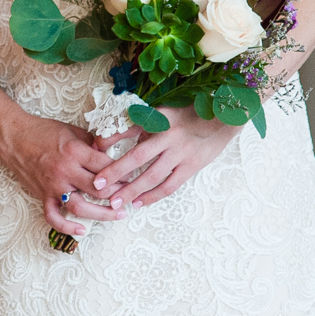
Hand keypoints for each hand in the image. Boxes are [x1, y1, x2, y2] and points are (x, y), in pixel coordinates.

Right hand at [0, 102, 127, 238]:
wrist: (12, 136)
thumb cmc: (42, 130)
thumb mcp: (72, 130)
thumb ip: (92, 143)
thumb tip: (111, 155)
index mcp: (74, 151)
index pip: (106, 167)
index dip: (124, 173)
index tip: (135, 176)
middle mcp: (65, 170)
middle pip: (100, 190)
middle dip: (119, 195)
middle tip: (132, 196)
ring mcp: (53, 185)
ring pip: (82, 207)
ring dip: (103, 215)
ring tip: (119, 215)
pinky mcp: (42, 195)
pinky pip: (54, 217)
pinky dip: (67, 227)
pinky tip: (82, 230)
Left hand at [90, 107, 241, 210]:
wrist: (221, 119)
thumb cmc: (186, 114)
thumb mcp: (161, 113)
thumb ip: (141, 127)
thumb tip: (120, 142)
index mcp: (158, 119)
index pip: (128, 129)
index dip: (110, 140)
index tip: (93, 150)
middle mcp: (168, 136)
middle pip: (138, 157)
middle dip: (116, 173)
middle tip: (97, 186)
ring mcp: (181, 153)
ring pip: (153, 176)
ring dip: (133, 191)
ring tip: (115, 202)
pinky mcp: (191, 167)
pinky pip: (169, 185)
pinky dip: (153, 196)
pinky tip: (139, 203)